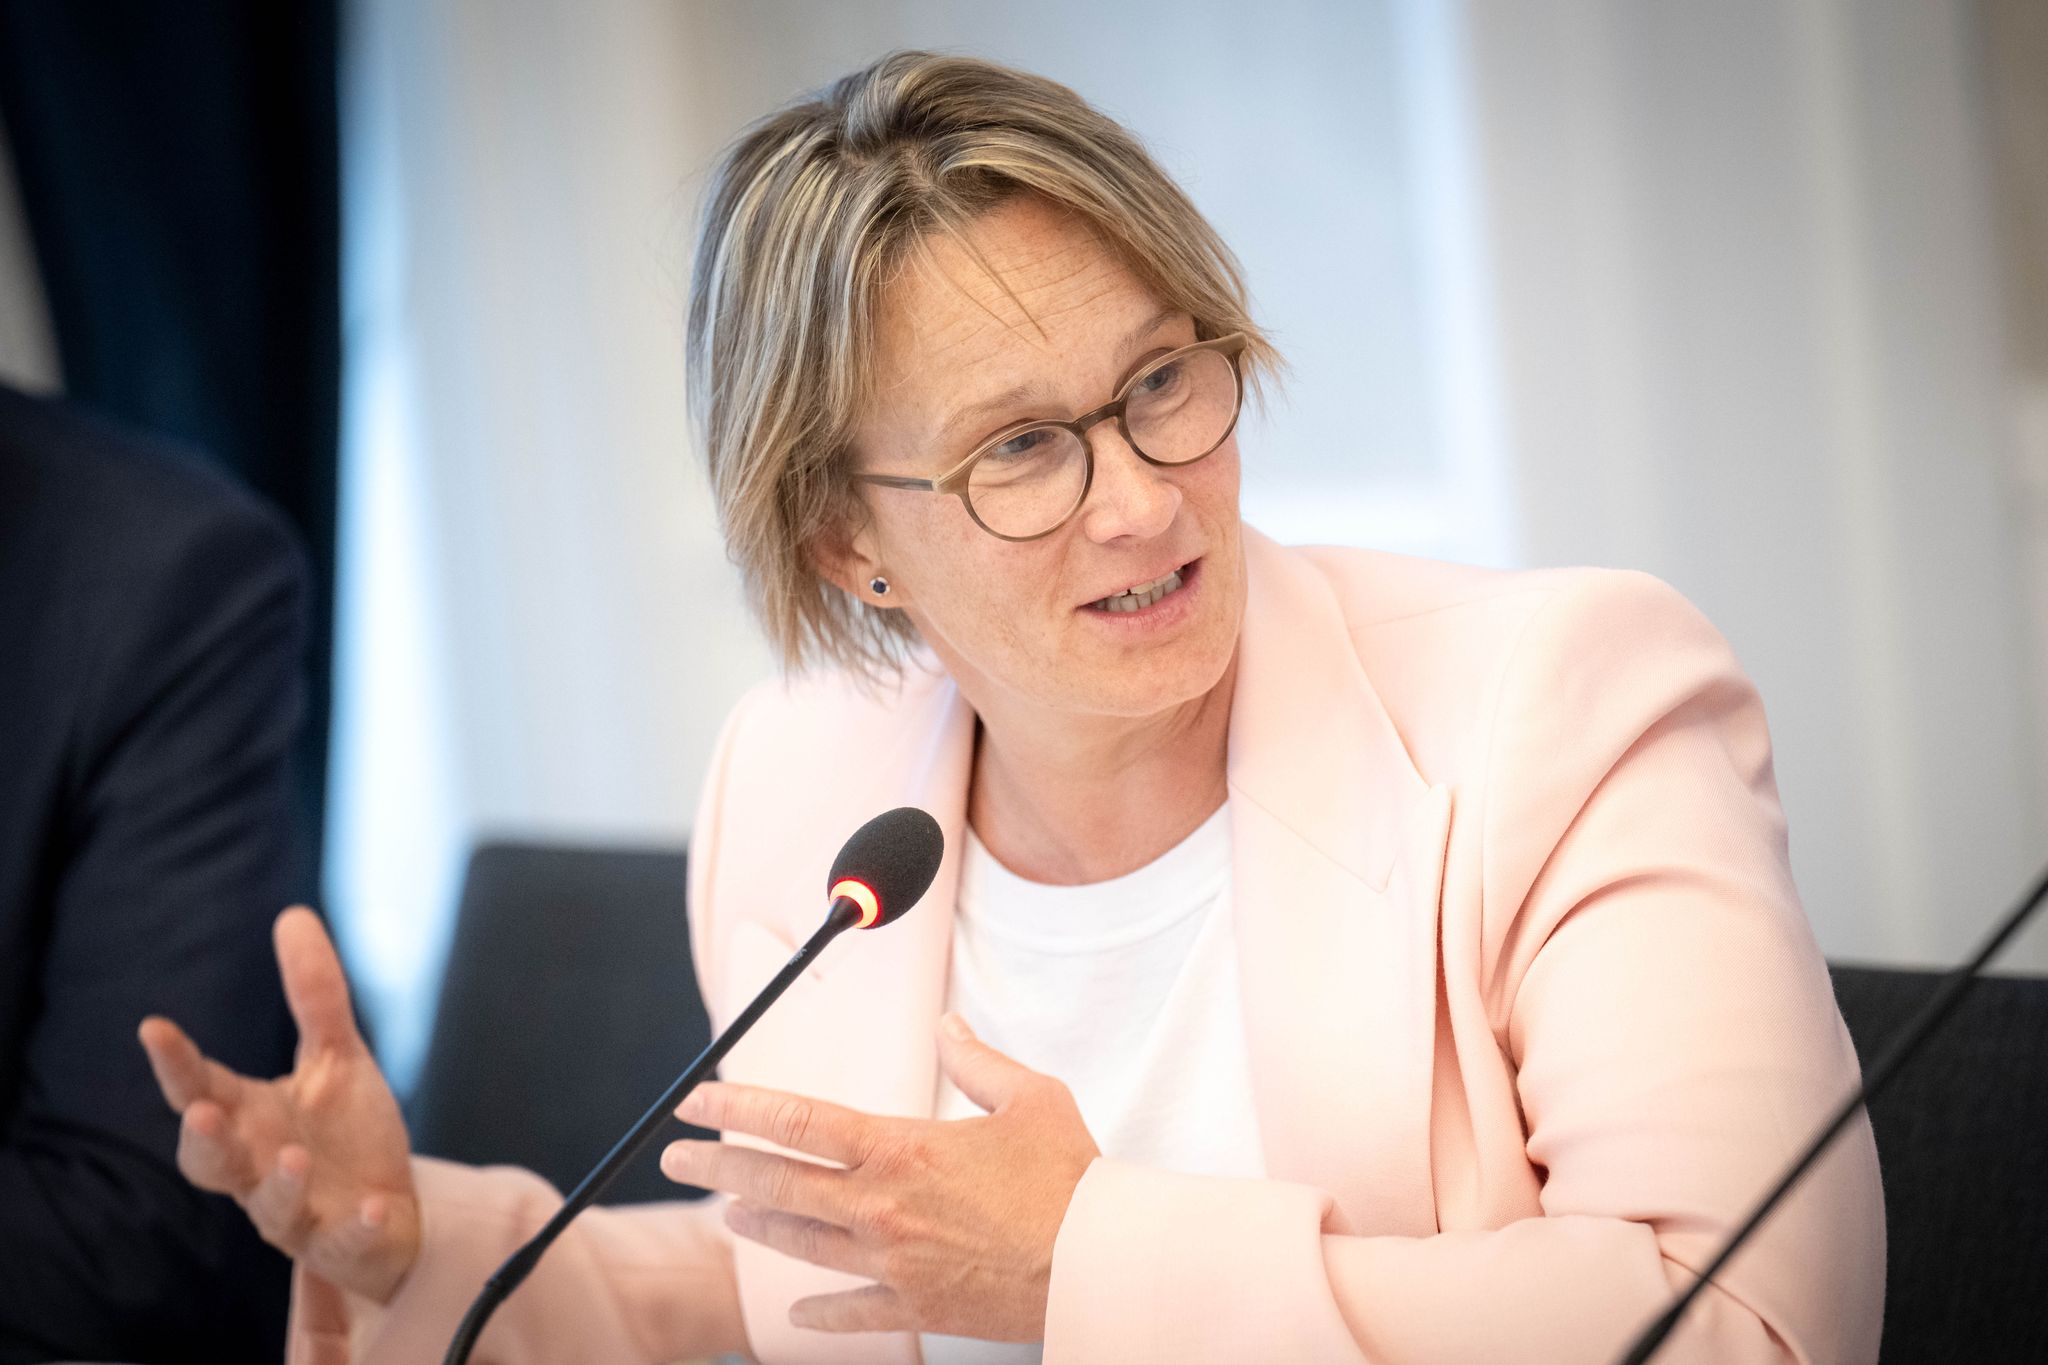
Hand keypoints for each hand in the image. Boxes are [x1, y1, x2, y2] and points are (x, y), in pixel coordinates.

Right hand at [138, 906, 420, 1304]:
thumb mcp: (339, 1057)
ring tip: (293, 1155)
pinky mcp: (341, 1244)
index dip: (176, 1063)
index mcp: (253, 1118)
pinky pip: (342, 1241)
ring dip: (277, 1184)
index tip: (155, 1027)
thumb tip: (292, 914)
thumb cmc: (347, 1134)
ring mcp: (297, 1213)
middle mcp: (260, 1168)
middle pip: (211, 1164)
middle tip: (206, 1112)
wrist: (395, 1214)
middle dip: (204, 1140)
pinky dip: (355, 1226)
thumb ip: (314, 995)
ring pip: (269, 1209)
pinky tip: (373, 1206)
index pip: (201, 1089)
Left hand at [660, 1013, 1099, 1340]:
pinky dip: (818, 1314)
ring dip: (758, 1226)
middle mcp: (882, 1206)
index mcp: (901, 1149)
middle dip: (719, 1167)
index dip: (738, 1108)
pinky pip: (850, 1313)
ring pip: (802, 1244)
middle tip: (678, 1158)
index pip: (798, 1122)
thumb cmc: (1070, 1175)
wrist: (1097, 1261)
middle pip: (779, 1183)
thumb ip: (978, 1060)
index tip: (696, 1102)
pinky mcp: (915, 1308)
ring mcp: (892, 1262)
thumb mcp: (1030, 1097)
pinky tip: (794, 1313)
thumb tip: (948, 1026)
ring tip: (729, 1214)